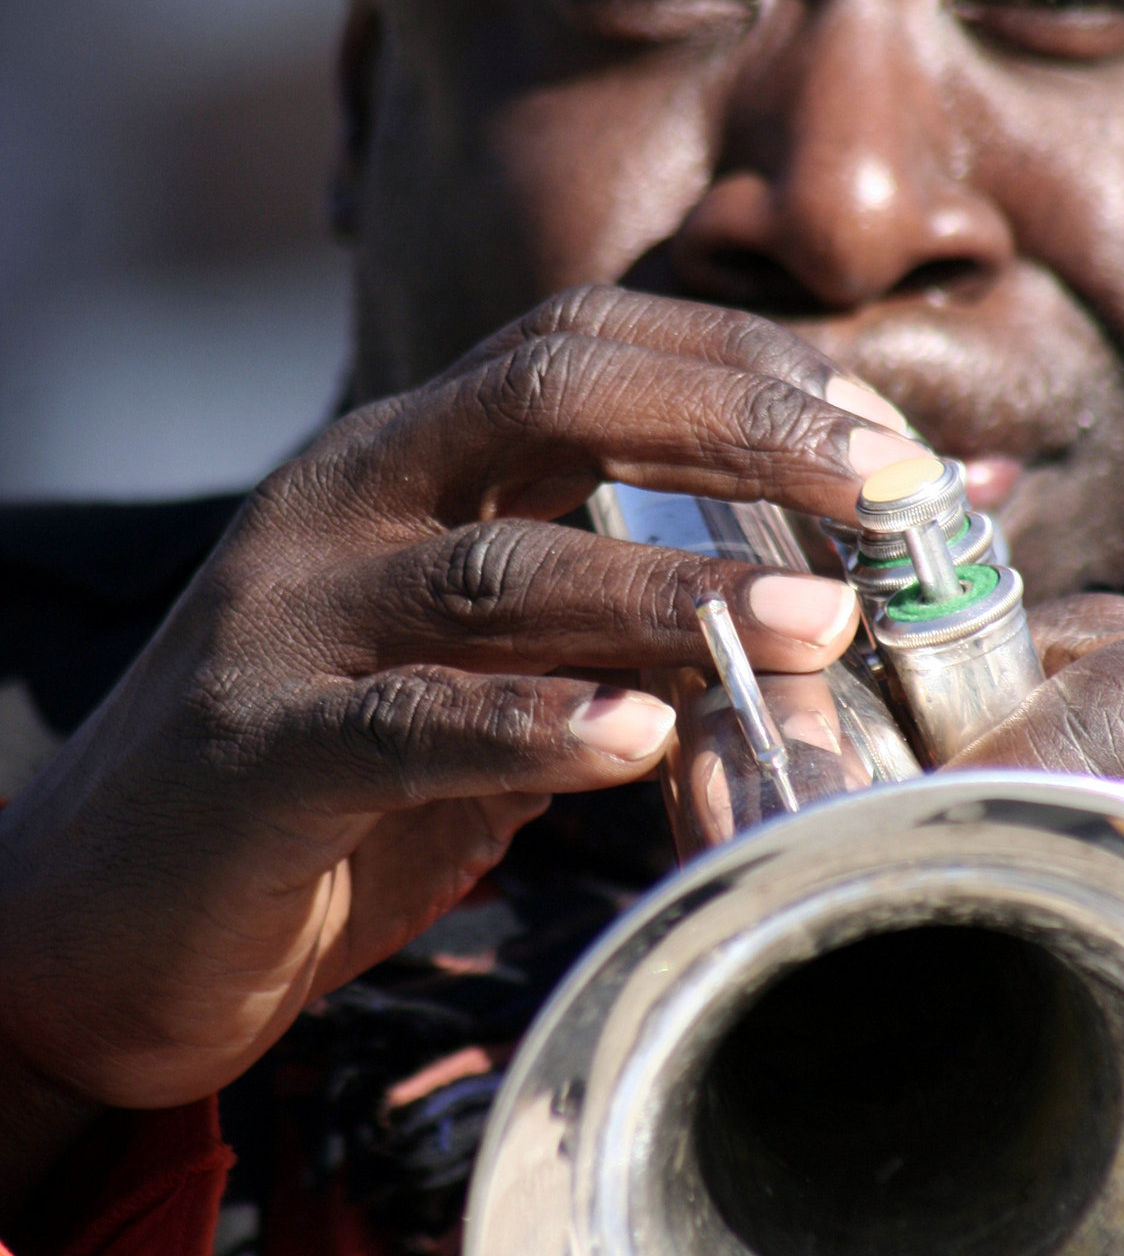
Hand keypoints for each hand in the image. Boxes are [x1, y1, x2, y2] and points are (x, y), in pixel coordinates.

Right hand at [0, 288, 908, 1198]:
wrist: (101, 913)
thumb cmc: (332, 786)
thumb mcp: (482, 670)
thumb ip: (622, 619)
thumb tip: (828, 592)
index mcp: (405, 459)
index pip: (582, 342)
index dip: (744, 365)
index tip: (888, 437)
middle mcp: (344, 500)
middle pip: (550, 395)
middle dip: (739, 425)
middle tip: (890, 489)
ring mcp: (288, 616)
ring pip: (497, 565)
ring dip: (672, 587)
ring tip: (818, 621)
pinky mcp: (258, 750)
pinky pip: (404, 724)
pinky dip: (528, 726)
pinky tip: (640, 742)